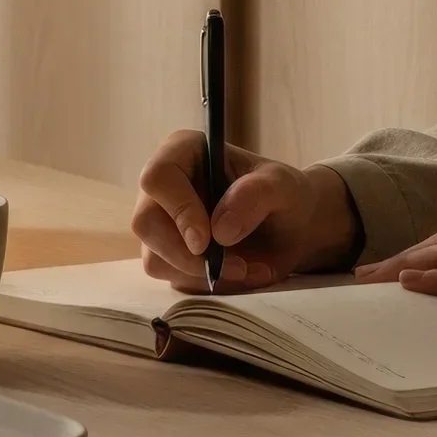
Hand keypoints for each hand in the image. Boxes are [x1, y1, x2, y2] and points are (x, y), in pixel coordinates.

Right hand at [133, 129, 360, 292]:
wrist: (291, 228)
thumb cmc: (285, 195)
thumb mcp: (283, 186)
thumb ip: (256, 195)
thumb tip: (219, 230)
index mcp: (182, 152)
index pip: (157, 178)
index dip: (178, 210)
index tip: (206, 240)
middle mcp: (163, 186)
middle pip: (145, 223)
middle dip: (186, 255)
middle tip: (233, 266)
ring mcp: (161, 222)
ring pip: (154, 257)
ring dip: (201, 274)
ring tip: (246, 268)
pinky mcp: (168, 254)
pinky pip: (172, 278)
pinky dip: (206, 284)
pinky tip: (237, 274)